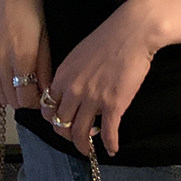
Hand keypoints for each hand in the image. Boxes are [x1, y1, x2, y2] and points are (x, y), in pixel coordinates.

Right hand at [0, 0, 51, 109]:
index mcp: (20, 56)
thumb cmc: (35, 4)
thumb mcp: (47, 36)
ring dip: (13, 95)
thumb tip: (47, 89)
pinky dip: (1, 86)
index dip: (38, 103)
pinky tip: (14, 77)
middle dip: (27, 101)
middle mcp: (0, 59)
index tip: (48, 97)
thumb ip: (45, 66)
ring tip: (28, 85)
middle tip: (40, 92)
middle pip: (11, 99)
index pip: (25, 97)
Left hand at [40, 0, 162, 157]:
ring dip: (83, 145)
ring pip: (80, 133)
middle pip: (60, 125)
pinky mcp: (114, 104)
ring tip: (89, 149)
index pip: (47, 108)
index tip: (62, 123)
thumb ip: (72, 74)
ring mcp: (93, 99)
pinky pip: (108, 133)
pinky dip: (110, 145)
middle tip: (75, 138)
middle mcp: (73, 90)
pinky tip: (112, 149)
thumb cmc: (109, 37)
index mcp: (63, 76)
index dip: (53, 120)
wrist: (133, 31)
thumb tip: (72, 89)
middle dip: (66, 136)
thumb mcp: (79, 54)